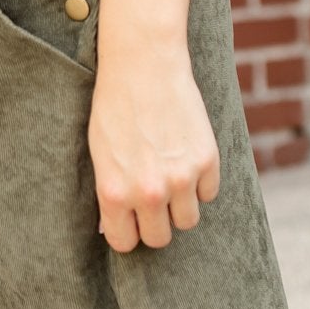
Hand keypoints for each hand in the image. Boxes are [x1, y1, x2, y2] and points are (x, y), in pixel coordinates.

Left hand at [87, 33, 220, 250]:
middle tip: (152, 200)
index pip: (126, 243)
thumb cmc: (115, 107)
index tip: (131, 221)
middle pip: (160, 238)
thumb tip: (117, 228)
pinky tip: (186, 157)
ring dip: (180, 205)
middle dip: (155, 222)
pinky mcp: (207, 161)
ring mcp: (181, 178)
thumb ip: (111, 193)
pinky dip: (201, 182)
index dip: (128, 232)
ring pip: (188, 221)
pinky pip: (209, 193)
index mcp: (115, 193)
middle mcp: (149, 192)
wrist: (144, 65)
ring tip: (170, 177)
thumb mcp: (101, 154)